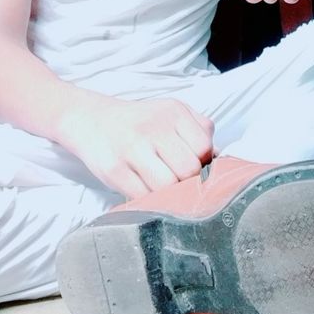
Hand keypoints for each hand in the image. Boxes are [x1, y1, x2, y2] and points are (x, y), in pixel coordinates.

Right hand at [62, 97, 213, 197]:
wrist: (93, 120)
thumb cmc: (141, 121)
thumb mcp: (173, 112)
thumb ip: (200, 130)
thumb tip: (220, 160)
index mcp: (174, 112)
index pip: (204, 148)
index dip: (204, 164)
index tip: (196, 168)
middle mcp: (153, 128)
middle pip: (188, 170)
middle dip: (187, 181)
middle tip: (179, 181)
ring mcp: (132, 149)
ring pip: (167, 187)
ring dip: (169, 194)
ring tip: (162, 187)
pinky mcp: (114, 170)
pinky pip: (142, 197)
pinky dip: (148, 201)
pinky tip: (146, 191)